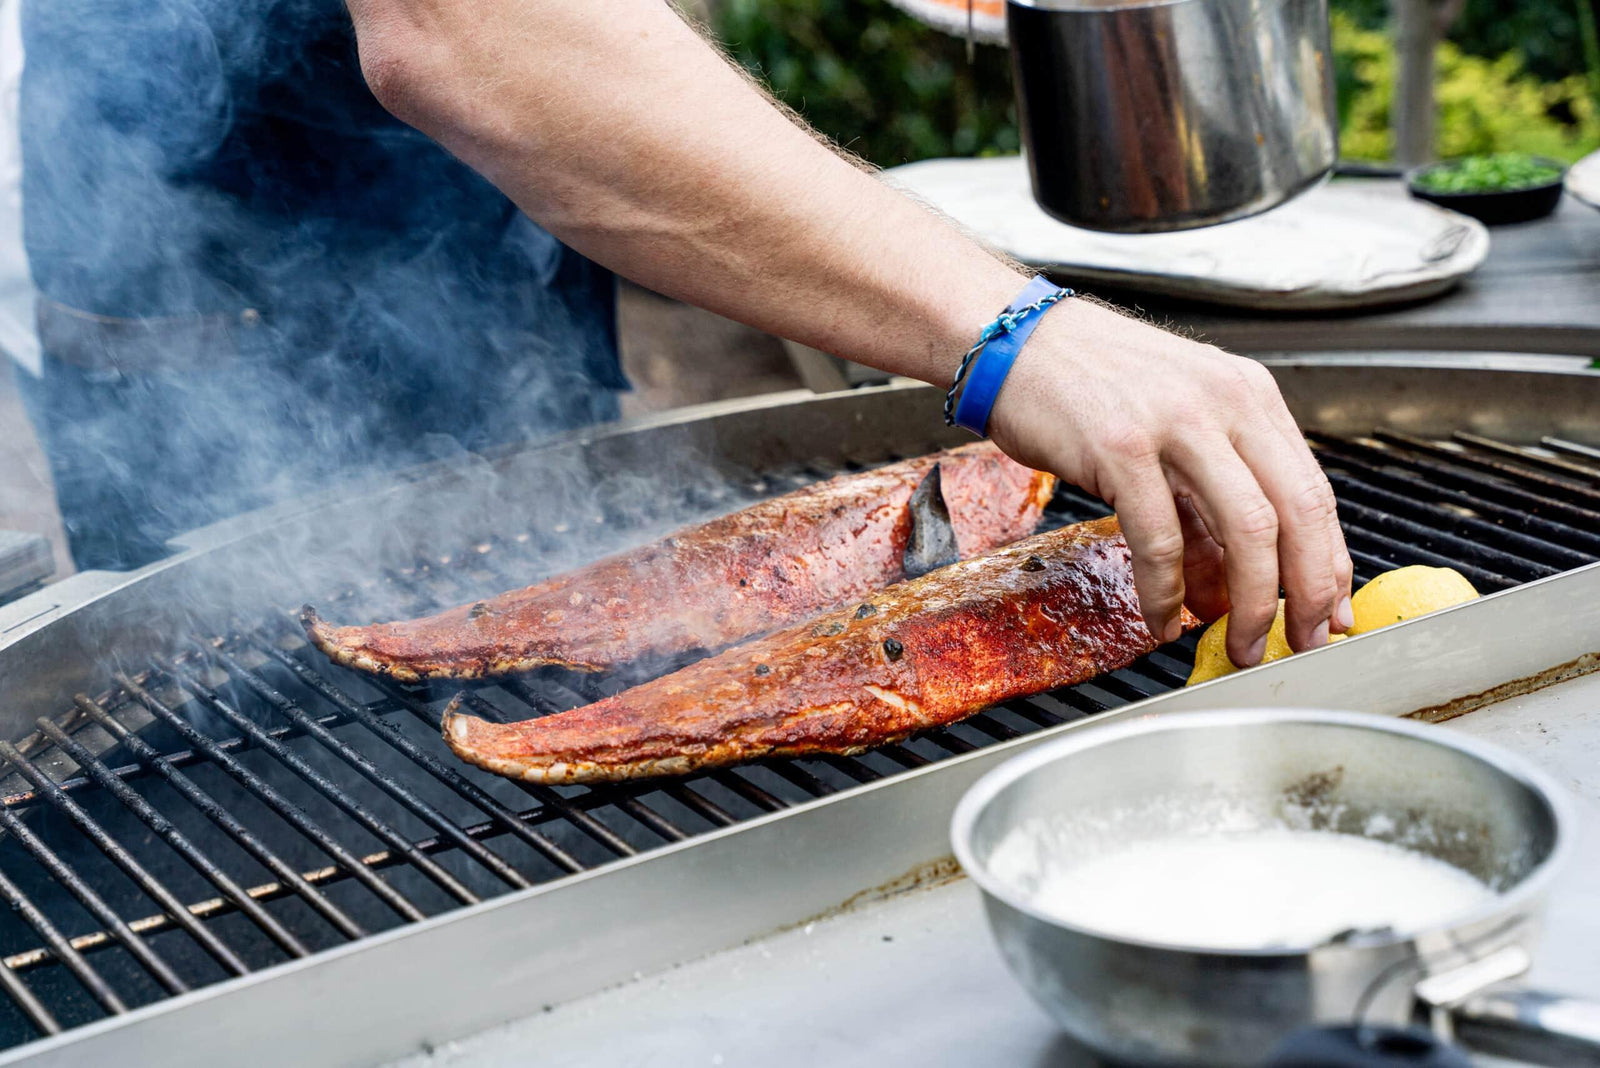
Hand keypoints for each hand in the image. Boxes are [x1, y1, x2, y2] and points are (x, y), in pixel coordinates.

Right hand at [987, 298, 1352, 665]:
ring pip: (1246, 529)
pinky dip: (1166, 593)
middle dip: (1307, 593)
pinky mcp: (1120, 447)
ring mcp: (1175, 422)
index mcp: (1248, 394)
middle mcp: (1224, 402)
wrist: (1013, 340)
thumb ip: (1206, 496)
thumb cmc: (1087, 383)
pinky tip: (1164, 619)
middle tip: (1305, 641)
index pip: (1314, 490)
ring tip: (1241, 646)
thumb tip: (1227, 582)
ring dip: (1251, 603)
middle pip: (1297, 513)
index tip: (1332, 611)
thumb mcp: (1172, 422)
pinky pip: (1160, 538)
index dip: (1330, 562)